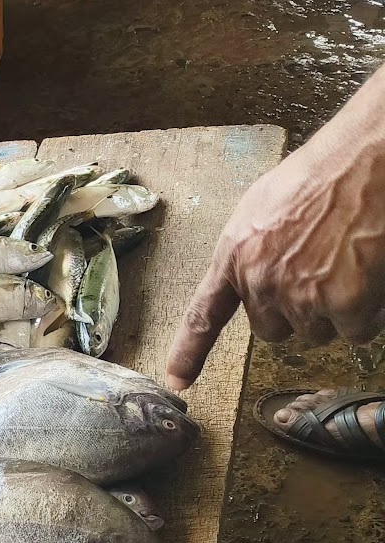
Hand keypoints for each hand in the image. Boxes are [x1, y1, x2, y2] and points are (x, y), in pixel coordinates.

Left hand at [166, 121, 384, 390]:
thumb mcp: (263, 209)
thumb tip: (258, 276)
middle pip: (273, 330)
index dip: (188, 351)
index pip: (204, 314)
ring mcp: (300, 294)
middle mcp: (259, 280)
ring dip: (336, 313)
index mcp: (235, 255)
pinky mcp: (342, 304)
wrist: (364, 162)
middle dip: (297, 313)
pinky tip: (370, 277)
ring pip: (316, 333)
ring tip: (348, 266)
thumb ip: (253, 251)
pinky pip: (354, 333)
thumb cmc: (322, 177)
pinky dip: (367, 315)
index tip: (177, 380)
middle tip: (322, 273)